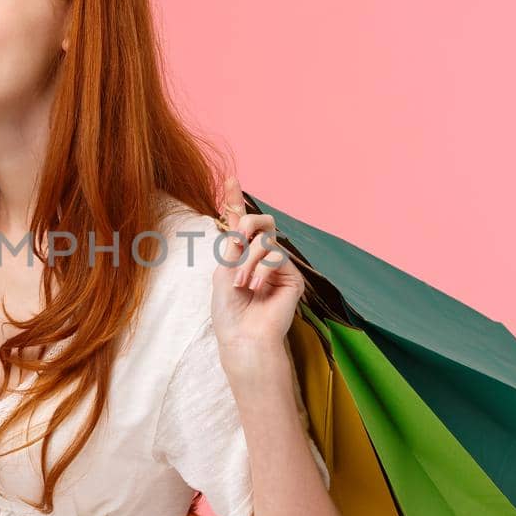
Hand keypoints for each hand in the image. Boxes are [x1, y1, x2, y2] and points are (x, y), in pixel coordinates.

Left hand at [209, 174, 303, 362]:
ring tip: (241, 285)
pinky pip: (276, 257)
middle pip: (260, 222)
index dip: (235, 200)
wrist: (243, 336)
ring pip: (265, 241)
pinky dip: (261, 271)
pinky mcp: (292, 278)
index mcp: (240, 256)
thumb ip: (233, 245)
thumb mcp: (223, 272)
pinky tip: (256, 289)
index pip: (240, 224)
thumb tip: (242, 223)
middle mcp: (260, 258)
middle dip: (247, 225)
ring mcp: (278, 267)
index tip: (230, 179)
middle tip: (235, 244)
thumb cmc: (228, 311)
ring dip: (247, 262)